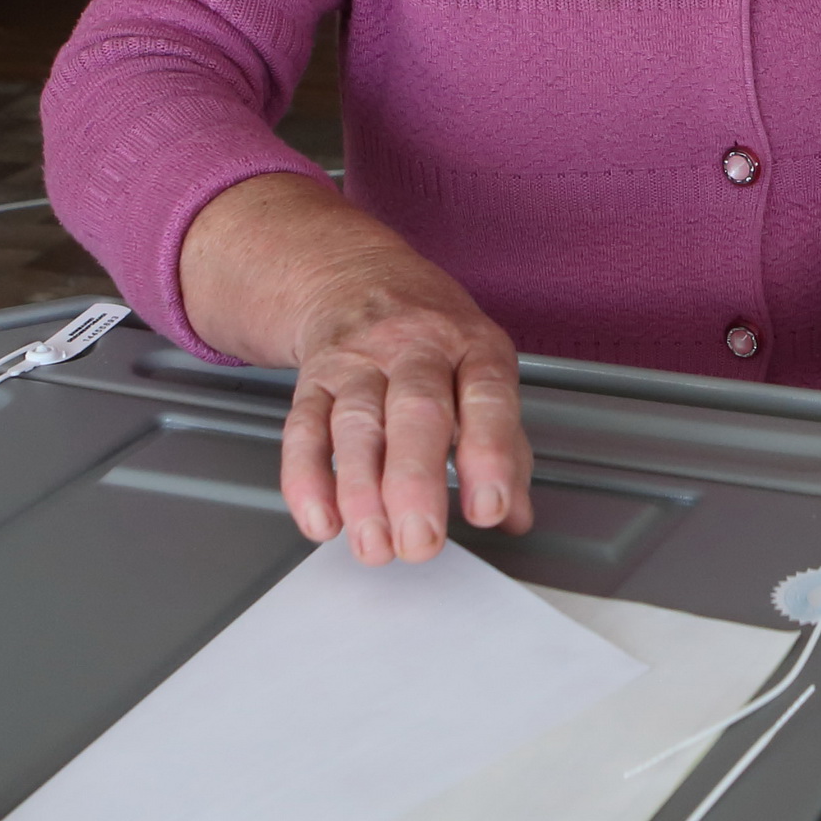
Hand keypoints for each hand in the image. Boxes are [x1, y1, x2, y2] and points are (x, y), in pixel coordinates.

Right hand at [179, 172, 533, 564]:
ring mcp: (359, 361)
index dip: (489, 455)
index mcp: (473, 347)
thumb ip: (504, 447)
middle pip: (415, 412)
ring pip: (357, 424)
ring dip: (361, 491)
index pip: (486, 397)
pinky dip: (307, 479)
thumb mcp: (481, 372)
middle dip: (416, 482)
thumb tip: (517, 515)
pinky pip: (303, 428)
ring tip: (374, 545)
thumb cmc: (433, 337)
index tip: (489, 509)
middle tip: (420, 540)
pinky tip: (321, 520)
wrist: (355, 276)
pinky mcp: (312, 380)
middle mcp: (415, 348)